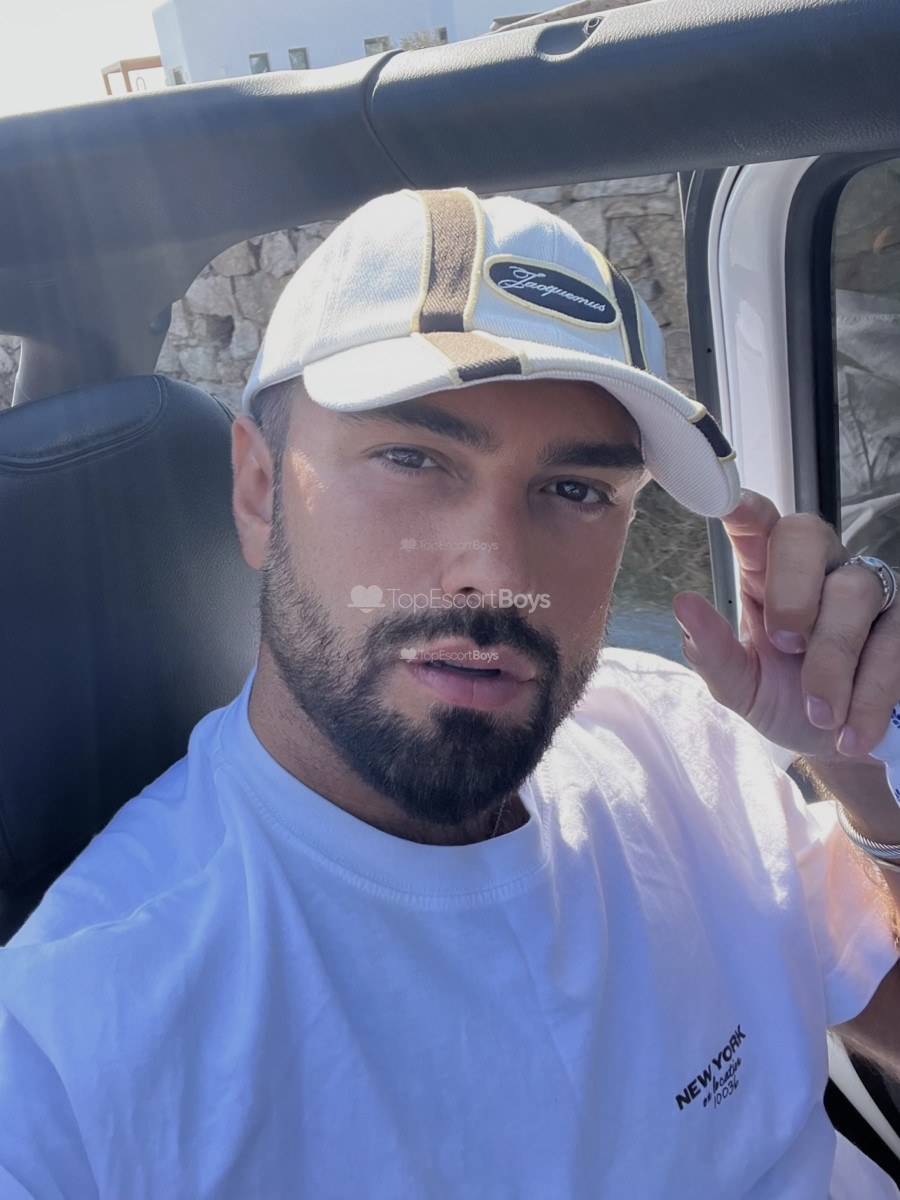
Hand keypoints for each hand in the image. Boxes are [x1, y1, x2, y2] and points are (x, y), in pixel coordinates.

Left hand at [672, 489, 899, 764]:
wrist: (841, 748)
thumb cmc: (785, 700)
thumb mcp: (742, 686)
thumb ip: (712, 651)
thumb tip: (683, 604)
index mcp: (767, 573)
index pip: (758, 525)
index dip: (745, 508)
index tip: (728, 504)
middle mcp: (819, 568)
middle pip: (807, 534)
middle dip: (792, 589)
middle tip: (786, 644)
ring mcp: (870, 590)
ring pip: (855, 591)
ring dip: (833, 662)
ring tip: (821, 714)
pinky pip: (896, 642)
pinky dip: (871, 696)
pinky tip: (851, 733)